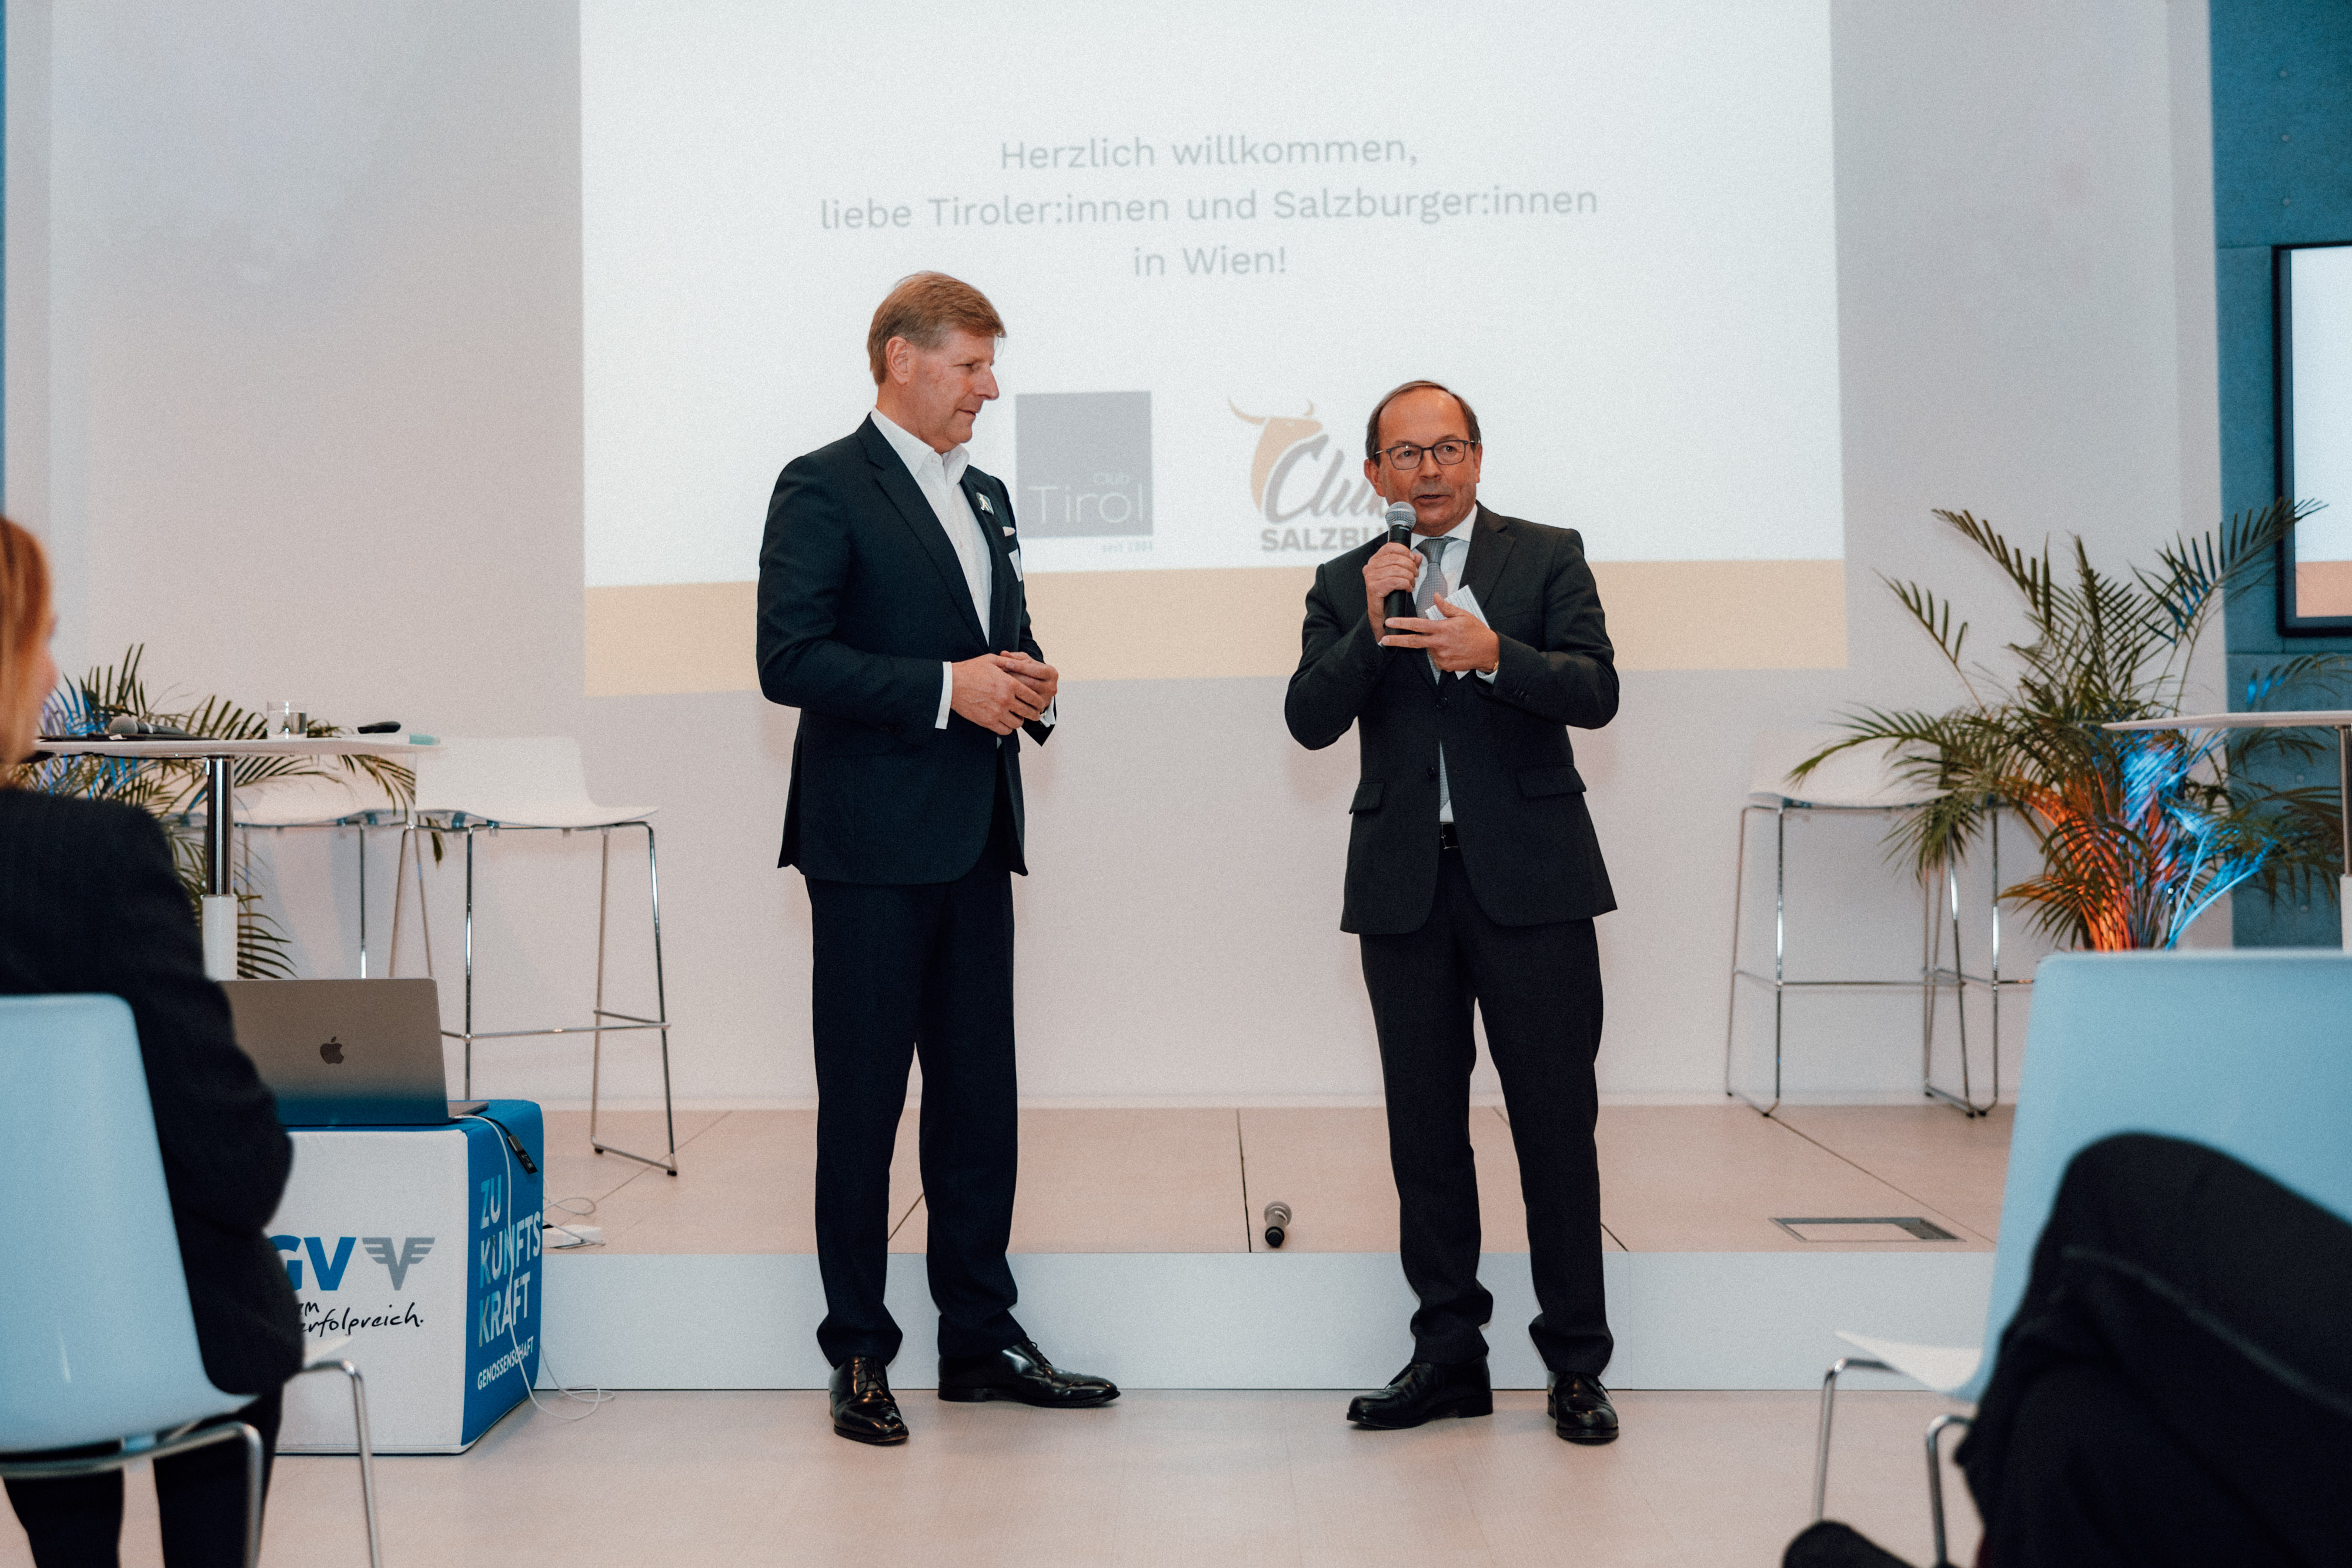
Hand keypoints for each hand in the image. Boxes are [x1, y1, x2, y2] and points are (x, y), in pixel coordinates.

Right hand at [951, 654, 1048, 733]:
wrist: (951, 684)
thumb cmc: (969, 671)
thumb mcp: (991, 660)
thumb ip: (1009, 662)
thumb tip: (1023, 664)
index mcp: (1009, 684)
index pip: (1032, 697)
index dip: (1038, 702)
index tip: (1039, 704)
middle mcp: (1005, 699)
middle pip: (1028, 712)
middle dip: (1034, 713)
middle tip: (1034, 714)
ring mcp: (996, 712)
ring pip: (1018, 723)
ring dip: (1020, 721)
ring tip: (1019, 718)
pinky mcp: (987, 721)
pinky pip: (1005, 730)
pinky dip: (1008, 728)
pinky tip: (1007, 723)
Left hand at [991, 650, 1058, 714]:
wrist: (1038, 687)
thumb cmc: (1030, 671)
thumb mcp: (1026, 661)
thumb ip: (1016, 657)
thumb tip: (1003, 653)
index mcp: (1052, 673)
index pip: (1036, 670)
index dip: (1020, 666)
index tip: (1006, 662)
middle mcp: (1052, 688)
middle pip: (1030, 683)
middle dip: (1014, 677)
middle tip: (999, 674)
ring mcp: (1046, 700)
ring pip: (1026, 695)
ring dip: (1012, 688)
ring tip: (999, 682)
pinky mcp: (1038, 710)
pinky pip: (1023, 704)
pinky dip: (1013, 698)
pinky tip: (1002, 693)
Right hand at [1361, 542, 1420, 636]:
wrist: (1382, 615)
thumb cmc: (1390, 595)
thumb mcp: (1401, 576)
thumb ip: (1409, 565)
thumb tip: (1418, 556)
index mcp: (1375, 561)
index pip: (1390, 547)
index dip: (1404, 551)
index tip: (1412, 559)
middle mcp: (1370, 567)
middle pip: (1396, 558)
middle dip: (1410, 566)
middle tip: (1415, 575)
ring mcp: (1370, 577)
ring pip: (1397, 570)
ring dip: (1409, 577)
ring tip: (1411, 583)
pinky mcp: (1374, 588)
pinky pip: (1395, 581)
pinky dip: (1405, 584)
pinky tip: (1407, 589)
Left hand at [1379, 595, 1500, 673]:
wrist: (1489, 652)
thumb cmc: (1477, 632)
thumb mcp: (1463, 615)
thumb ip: (1446, 607)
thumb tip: (1435, 597)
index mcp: (1443, 629)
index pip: (1418, 625)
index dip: (1402, 624)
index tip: (1389, 622)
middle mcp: (1440, 643)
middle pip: (1413, 642)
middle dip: (1396, 641)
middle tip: (1384, 639)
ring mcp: (1442, 656)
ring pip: (1428, 649)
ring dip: (1432, 644)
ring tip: (1448, 641)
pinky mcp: (1445, 666)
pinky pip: (1436, 658)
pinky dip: (1439, 653)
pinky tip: (1451, 649)